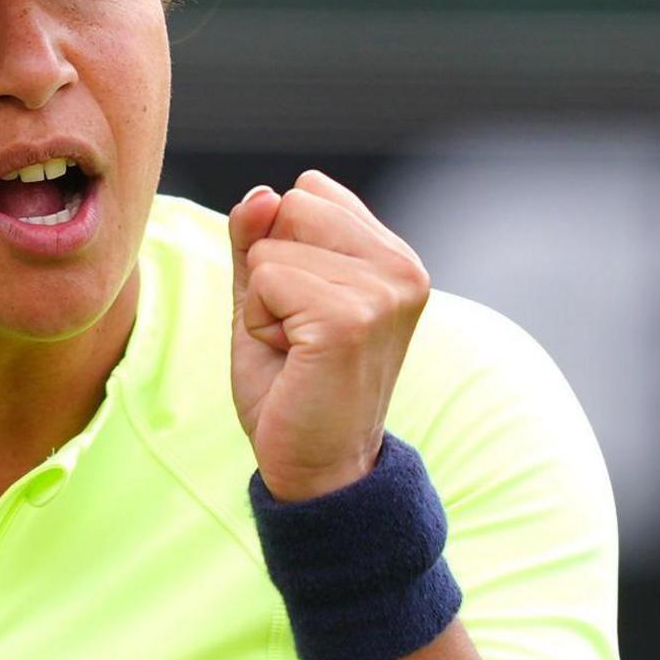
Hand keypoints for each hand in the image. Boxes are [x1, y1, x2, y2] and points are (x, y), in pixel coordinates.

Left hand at [228, 170, 430, 500]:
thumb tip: (261, 194)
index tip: (304, 310)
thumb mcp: (265, 297)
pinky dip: (260, 322)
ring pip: (270, 247)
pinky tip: (293, 360)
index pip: (307, 192)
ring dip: (263, 303)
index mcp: (393, 256)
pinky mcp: (350, 318)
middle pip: (289, 206)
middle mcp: (402, 266)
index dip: (282, 249)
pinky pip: (265, 279)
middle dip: (270, 270)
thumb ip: (257, 238)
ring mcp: (382, 291)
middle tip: (297, 333)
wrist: (317, 468)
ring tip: (297, 350)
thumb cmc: (293, 386)